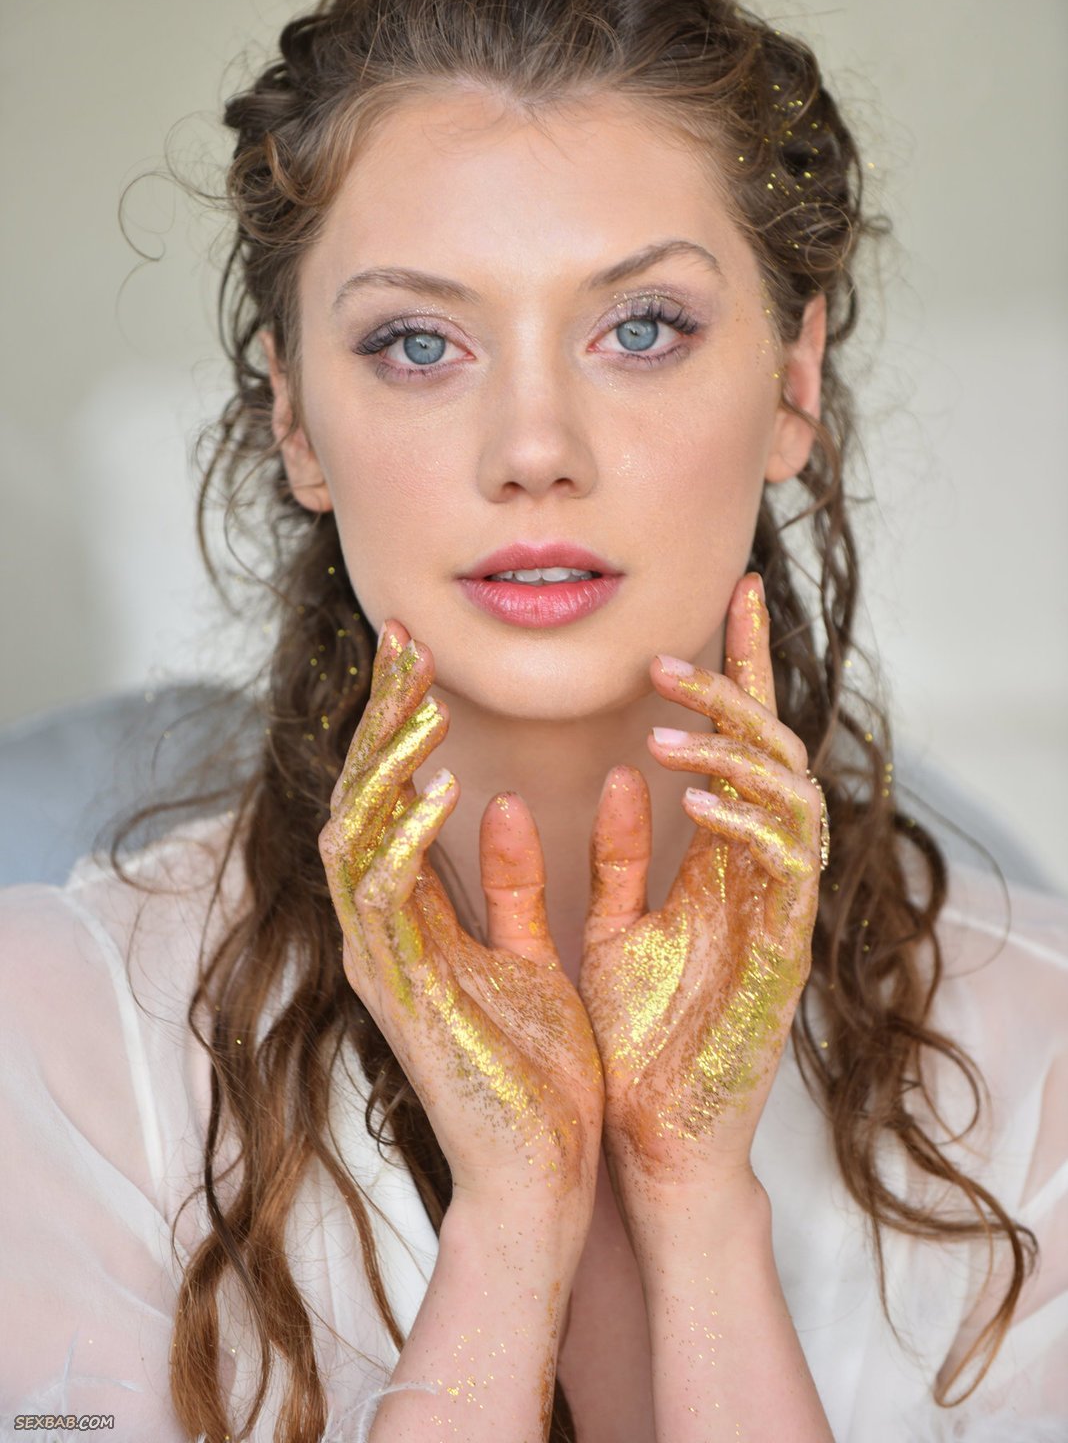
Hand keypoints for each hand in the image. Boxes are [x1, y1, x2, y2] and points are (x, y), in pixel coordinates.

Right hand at [319, 620, 603, 1215]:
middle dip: (377, 719)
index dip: (397, 720)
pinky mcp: (403, 1000)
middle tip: (403, 642)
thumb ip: (509, 883)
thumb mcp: (523, 953)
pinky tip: (437, 794)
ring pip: (353, 842)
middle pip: (355, 801)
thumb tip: (507, 801)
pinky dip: (406, 844)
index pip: (389, 797)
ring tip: (423, 705)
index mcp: (411, 919)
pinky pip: (388, 906)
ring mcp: (383, 966)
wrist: (540, 1178)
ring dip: (385, 770)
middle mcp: (381, 934)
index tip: (420, 649)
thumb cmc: (537, 1070)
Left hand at [578, 574, 823, 1200]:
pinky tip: (694, 798)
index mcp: (730, 863)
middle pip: (780, 750)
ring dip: (736, 749)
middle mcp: (766, 877)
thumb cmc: (639, 1042)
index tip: (737, 591)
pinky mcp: (784, 954)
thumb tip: (622, 775)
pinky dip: (746, 821)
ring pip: (796, 793)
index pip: (747, 743)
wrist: (651, 1145)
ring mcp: (781, 912)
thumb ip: (620, 858)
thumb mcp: (620, 928)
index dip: (749, 665)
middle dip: (734, 691)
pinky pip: (787, 864)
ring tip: (667, 726)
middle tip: (665, 660)